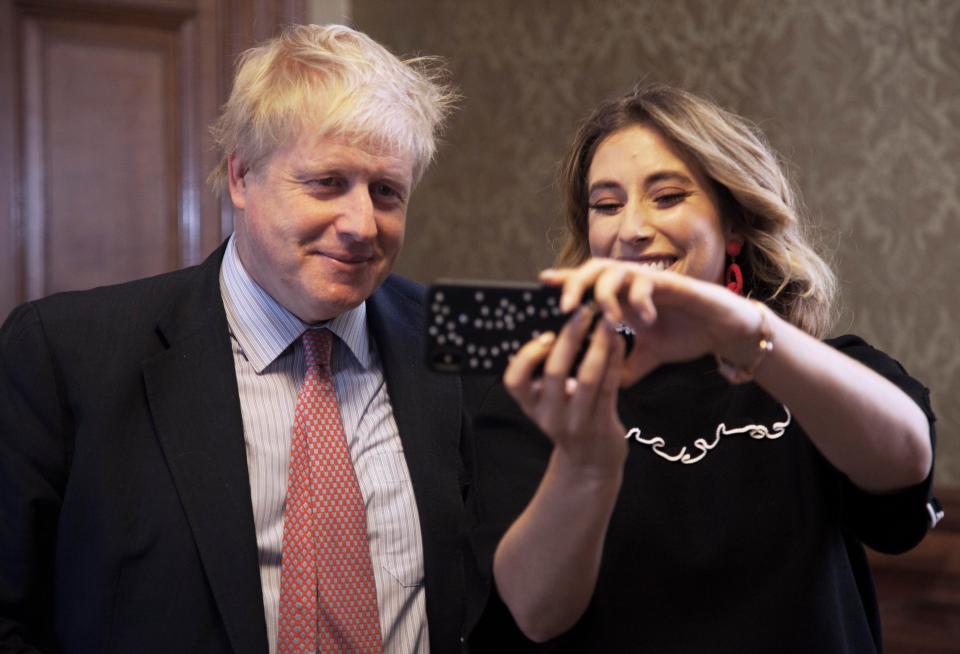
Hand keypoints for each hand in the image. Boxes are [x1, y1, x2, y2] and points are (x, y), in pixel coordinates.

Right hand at [503, 303, 627, 472]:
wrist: (591, 465)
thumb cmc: (571, 423)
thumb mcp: (550, 404)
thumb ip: (548, 375)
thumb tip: (561, 328)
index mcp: (531, 406)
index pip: (514, 381)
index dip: (527, 356)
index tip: (545, 337)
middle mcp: (549, 416)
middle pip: (555, 372)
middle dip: (569, 338)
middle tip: (582, 313)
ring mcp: (576, 422)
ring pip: (587, 377)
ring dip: (598, 345)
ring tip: (606, 322)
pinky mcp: (602, 424)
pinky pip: (609, 386)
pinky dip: (614, 360)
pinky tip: (618, 341)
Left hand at [541, 258, 765, 385]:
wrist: (726, 332)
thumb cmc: (689, 336)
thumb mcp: (650, 356)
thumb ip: (627, 366)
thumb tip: (605, 386)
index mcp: (624, 298)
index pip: (589, 282)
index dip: (566, 280)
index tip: (542, 281)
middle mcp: (635, 284)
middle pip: (596, 268)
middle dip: (576, 283)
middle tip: (564, 306)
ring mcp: (653, 281)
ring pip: (618, 270)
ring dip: (606, 292)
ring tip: (605, 317)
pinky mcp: (675, 284)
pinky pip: (649, 282)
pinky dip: (640, 299)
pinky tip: (643, 320)